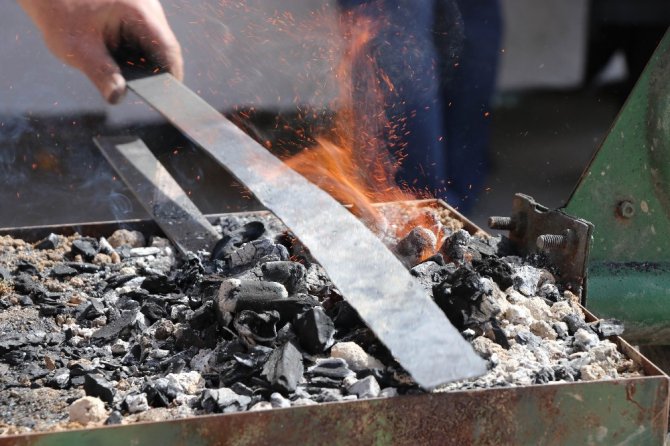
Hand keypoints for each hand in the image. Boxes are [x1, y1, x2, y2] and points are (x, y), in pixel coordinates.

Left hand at [18, 0, 182, 103]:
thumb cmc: (60, 15)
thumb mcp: (78, 48)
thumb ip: (101, 74)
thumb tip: (117, 97)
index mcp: (138, 11)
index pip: (168, 49)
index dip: (172, 76)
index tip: (170, 99)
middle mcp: (148, 5)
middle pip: (165, 46)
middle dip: (155, 70)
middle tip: (142, 91)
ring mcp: (145, 6)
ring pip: (157, 42)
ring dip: (146, 61)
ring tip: (124, 72)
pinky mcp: (138, 10)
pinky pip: (147, 36)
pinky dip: (138, 51)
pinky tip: (120, 58)